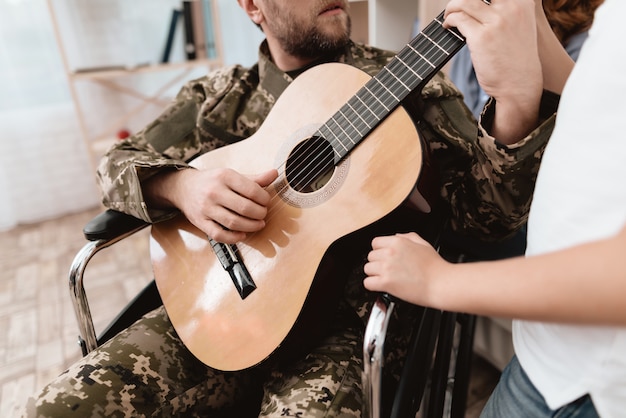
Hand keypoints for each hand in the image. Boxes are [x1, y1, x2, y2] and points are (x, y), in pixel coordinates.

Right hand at [146, 167, 277, 243]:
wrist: (184, 187)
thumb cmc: (212, 181)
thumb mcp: (232, 175)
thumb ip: (254, 178)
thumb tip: (274, 173)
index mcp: (224, 176)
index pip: (252, 190)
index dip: (264, 199)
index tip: (266, 202)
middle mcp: (214, 192)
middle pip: (244, 208)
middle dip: (260, 214)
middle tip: (263, 214)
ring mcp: (206, 208)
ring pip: (233, 223)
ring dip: (251, 227)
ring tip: (258, 224)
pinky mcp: (200, 222)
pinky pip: (219, 235)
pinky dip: (234, 238)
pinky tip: (243, 235)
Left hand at [363, 232, 449, 306]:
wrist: (441, 283)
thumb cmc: (435, 266)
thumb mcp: (423, 243)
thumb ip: (407, 237)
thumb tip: (396, 236)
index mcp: (397, 242)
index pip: (375, 243)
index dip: (379, 251)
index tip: (384, 257)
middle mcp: (390, 253)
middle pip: (370, 256)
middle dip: (378, 262)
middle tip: (388, 269)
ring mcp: (386, 268)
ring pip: (367, 269)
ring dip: (374, 274)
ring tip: (386, 277)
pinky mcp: (386, 283)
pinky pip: (368, 283)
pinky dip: (373, 285)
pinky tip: (382, 285)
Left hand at [444, 0, 542, 142]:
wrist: (520, 85)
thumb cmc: (517, 59)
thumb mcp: (521, 25)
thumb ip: (506, 11)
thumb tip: (479, 5)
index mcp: (523, 2)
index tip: (470, 3)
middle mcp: (511, 8)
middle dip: (463, 0)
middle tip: (458, 6)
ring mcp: (496, 22)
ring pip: (464, 1)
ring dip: (452, 6)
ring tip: (448, 15)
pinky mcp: (481, 37)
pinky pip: (458, 19)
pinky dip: (449, 20)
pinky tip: (448, 26)